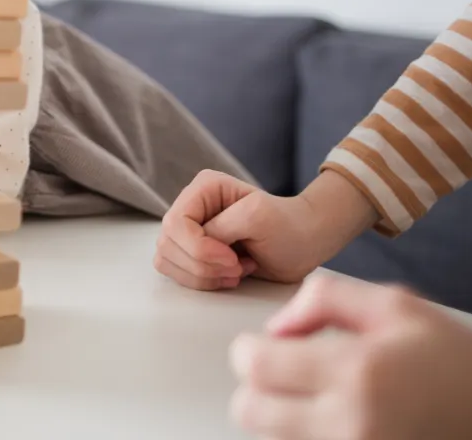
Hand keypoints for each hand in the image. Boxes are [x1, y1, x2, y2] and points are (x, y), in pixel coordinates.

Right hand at [154, 169, 318, 289]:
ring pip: (167, 261)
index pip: (176, 223)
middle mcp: (191, 207)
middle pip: (168, 244)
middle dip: (202, 265)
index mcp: (203, 189)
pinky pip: (177, 273)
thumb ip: (222, 226)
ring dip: (202, 275)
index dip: (199, 248)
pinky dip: (202, 282)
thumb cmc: (288, 227)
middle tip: (237, 267)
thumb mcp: (258, 216)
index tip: (231, 258)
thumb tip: (198, 243)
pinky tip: (230, 276)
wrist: (303, 244)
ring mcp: (189, 232)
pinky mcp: (192, 254)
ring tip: (236, 271)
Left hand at [229, 276, 471, 439]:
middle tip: (281, 376)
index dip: (247, 350)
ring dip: (281, 419)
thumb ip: (326, 299)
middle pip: (250, 412)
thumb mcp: (400, 307)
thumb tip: (276, 325)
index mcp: (358, 372)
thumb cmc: (464, 367)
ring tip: (316, 401)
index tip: (260, 346)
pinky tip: (334, 424)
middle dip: (256, 389)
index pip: (256, 365)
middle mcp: (351, 425)